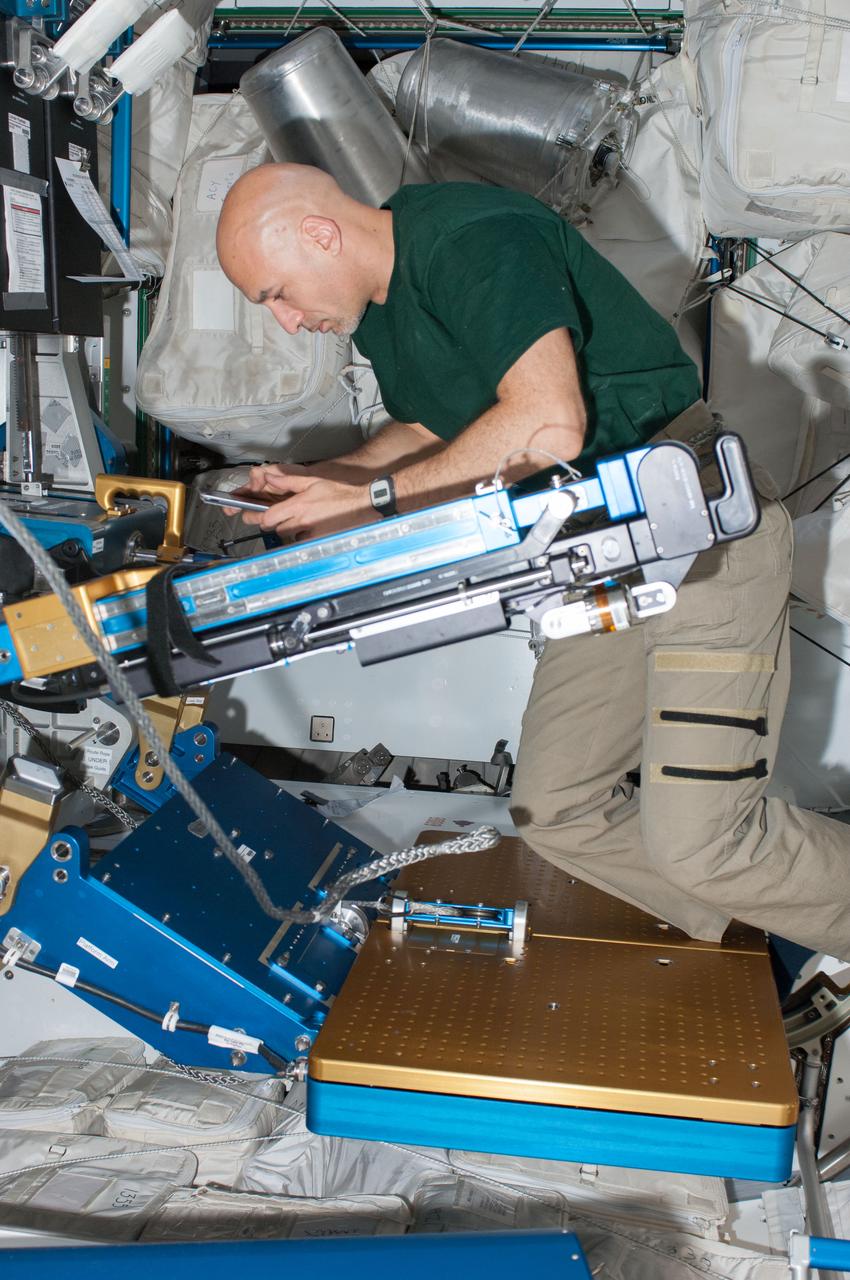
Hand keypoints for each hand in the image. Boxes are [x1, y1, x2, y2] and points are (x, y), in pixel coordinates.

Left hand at [239, 471, 376, 540]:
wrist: (360, 504)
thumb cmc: (339, 492)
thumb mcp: (311, 481)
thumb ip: (288, 480)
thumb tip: (270, 478)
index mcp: (298, 505)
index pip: (269, 518)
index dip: (264, 518)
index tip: (265, 516)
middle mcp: (303, 521)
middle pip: (277, 530)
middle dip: (277, 524)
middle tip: (282, 518)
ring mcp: (311, 533)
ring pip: (290, 537)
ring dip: (290, 531)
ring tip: (300, 522)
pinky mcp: (319, 540)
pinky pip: (303, 542)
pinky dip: (304, 537)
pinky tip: (311, 528)